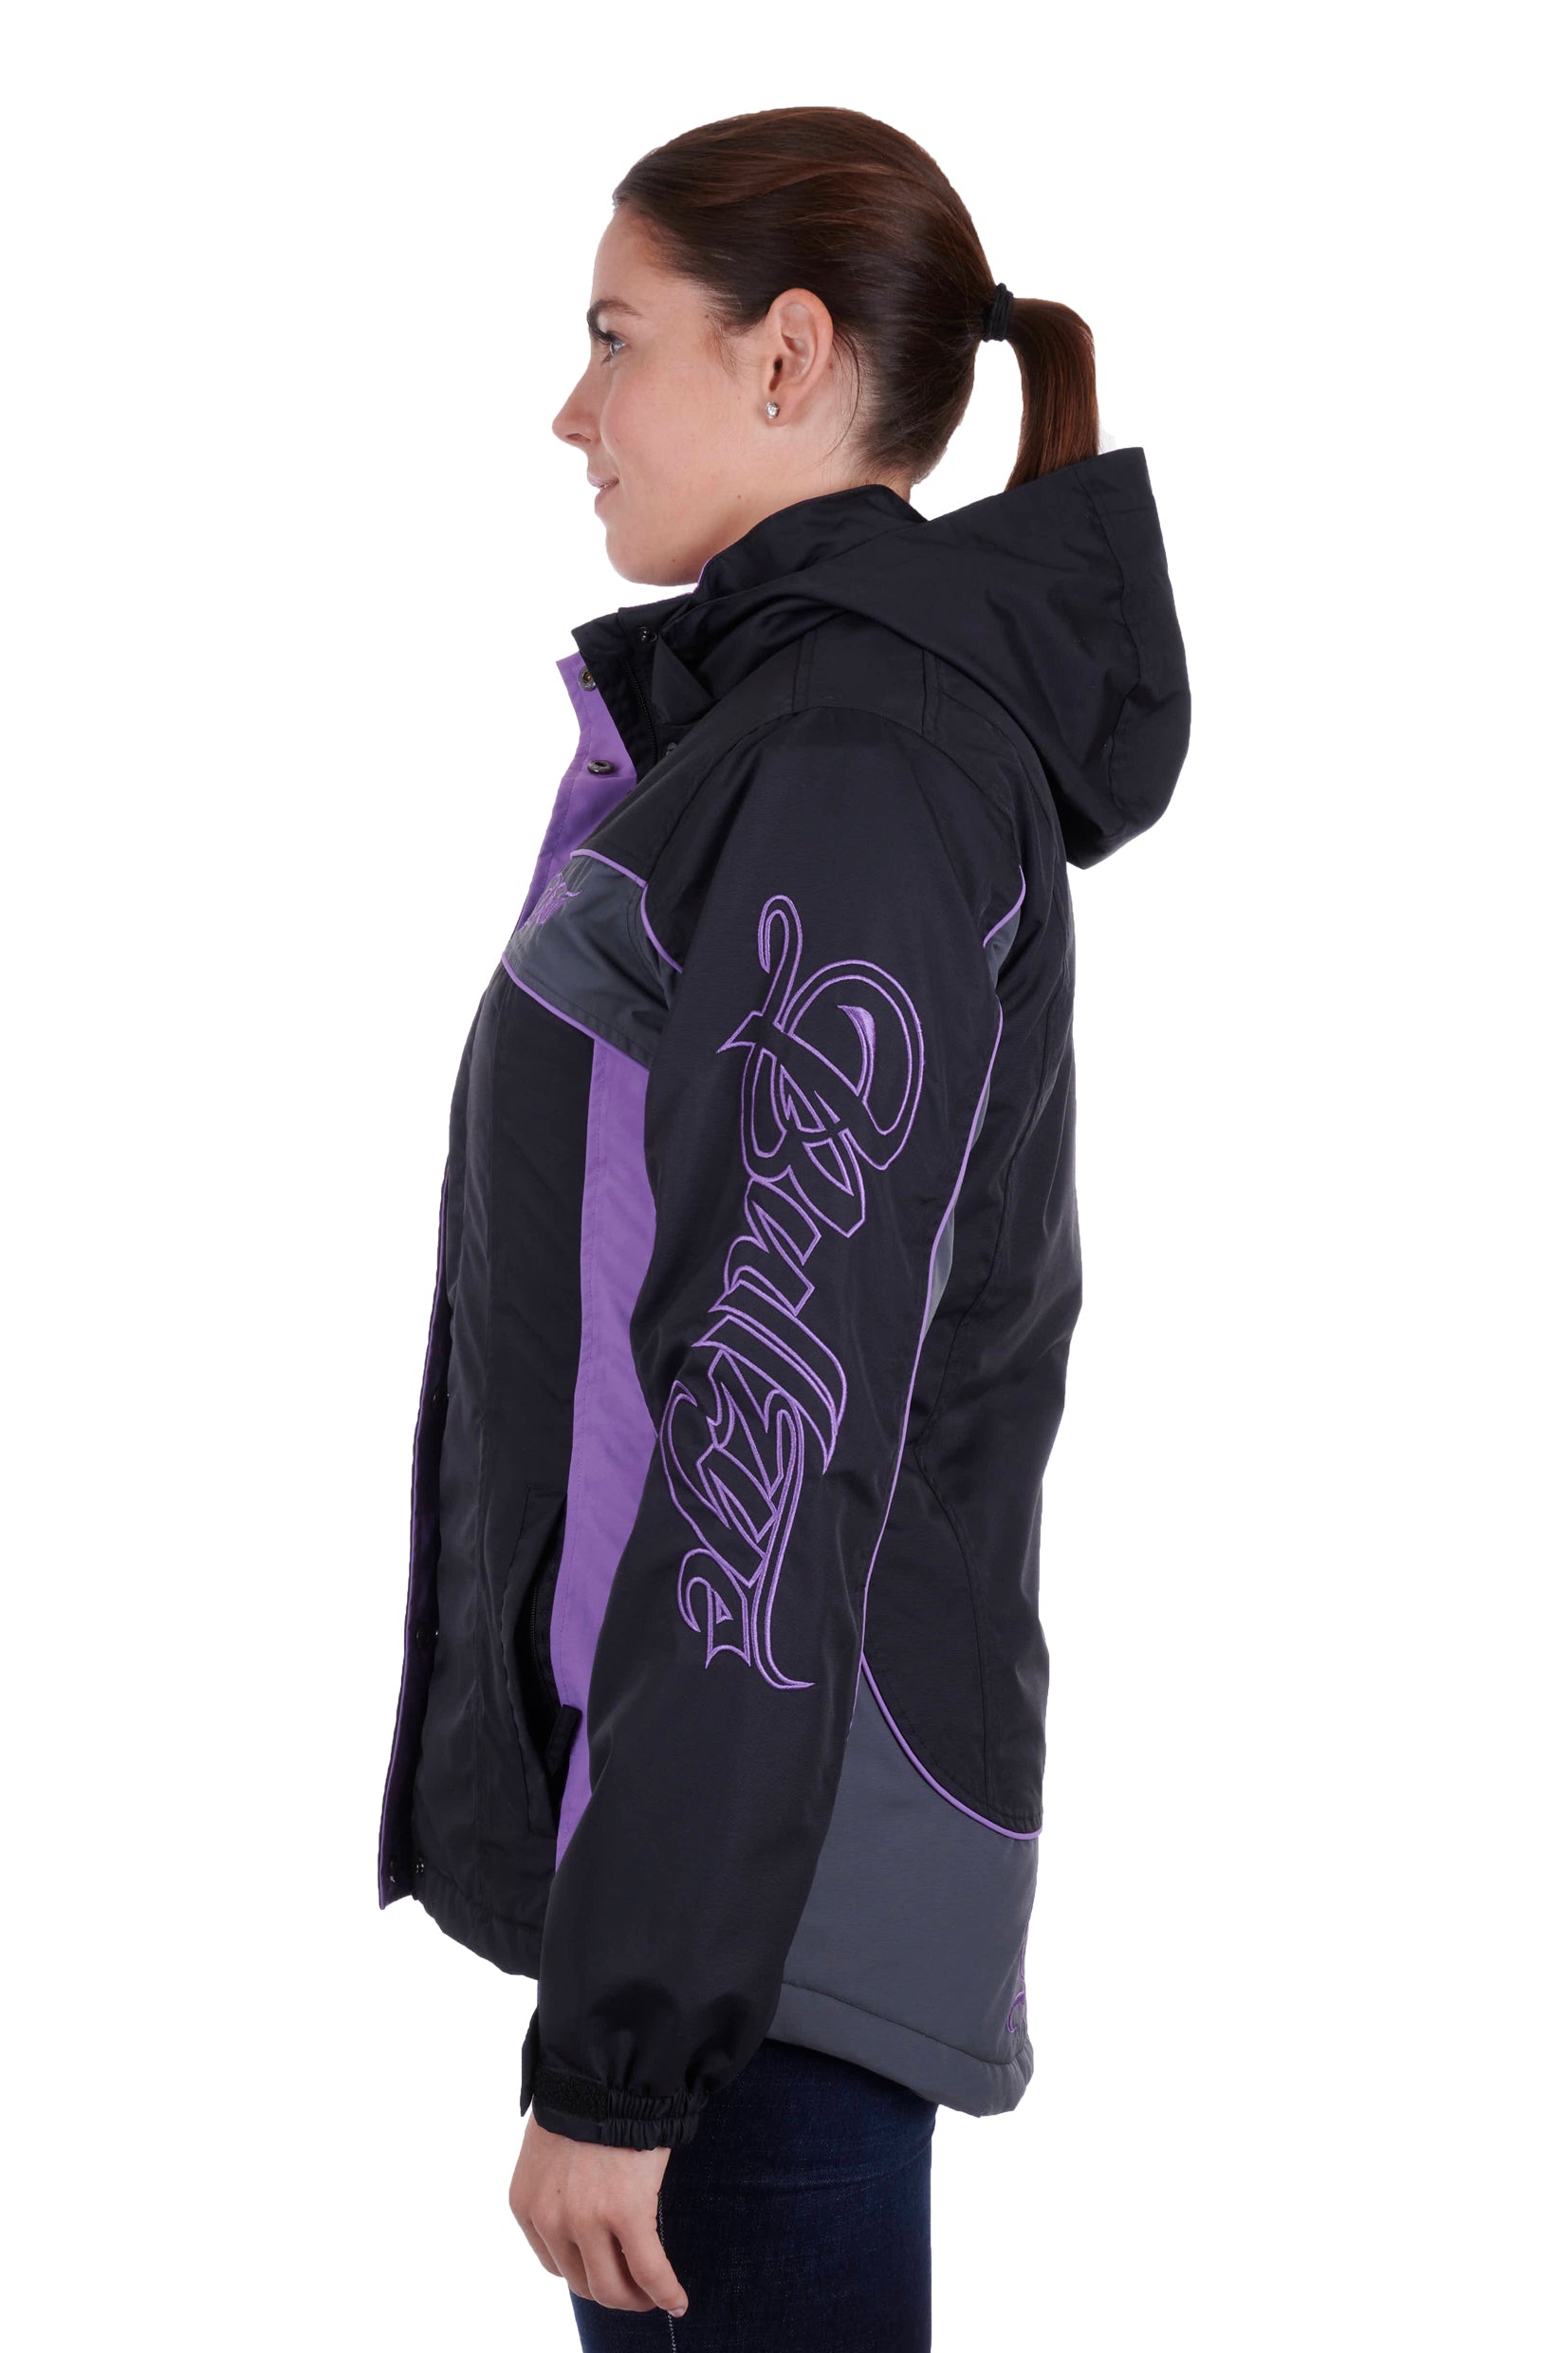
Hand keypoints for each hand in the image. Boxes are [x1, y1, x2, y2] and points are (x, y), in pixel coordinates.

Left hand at [508, 2112, 689, 2316]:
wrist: (607, 2067)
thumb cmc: (586, 2100)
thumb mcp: (552, 2149)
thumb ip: (558, 2188)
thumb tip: (583, 2211)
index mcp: (527, 2205)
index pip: (556, 2264)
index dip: (587, 2271)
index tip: (610, 2268)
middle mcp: (550, 2220)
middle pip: (583, 2283)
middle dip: (614, 2292)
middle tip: (638, 2291)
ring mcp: (585, 2220)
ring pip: (612, 2288)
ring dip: (637, 2299)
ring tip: (656, 2296)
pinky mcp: (625, 2214)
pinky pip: (649, 2271)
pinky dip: (665, 2291)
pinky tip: (678, 2300)